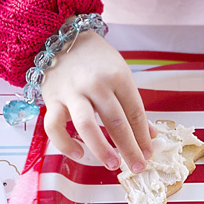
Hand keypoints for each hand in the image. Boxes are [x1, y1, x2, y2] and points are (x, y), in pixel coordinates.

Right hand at [41, 32, 154, 172]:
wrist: (61, 37)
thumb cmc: (96, 59)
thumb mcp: (120, 74)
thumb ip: (132, 105)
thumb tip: (150, 135)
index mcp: (118, 76)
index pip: (135, 112)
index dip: (143, 136)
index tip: (148, 154)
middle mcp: (96, 84)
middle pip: (116, 122)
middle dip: (129, 148)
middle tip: (137, 167)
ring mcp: (72, 92)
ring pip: (87, 126)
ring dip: (101, 149)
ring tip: (112, 164)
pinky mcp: (52, 99)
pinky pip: (55, 127)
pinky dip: (66, 144)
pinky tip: (79, 153)